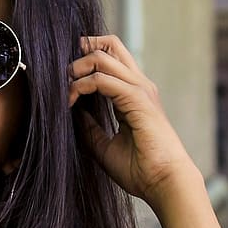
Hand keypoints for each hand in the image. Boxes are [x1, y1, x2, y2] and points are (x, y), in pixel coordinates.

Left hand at [68, 34, 197, 205]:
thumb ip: (89, 128)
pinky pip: (101, 79)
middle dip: (80, 53)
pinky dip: (81, 86)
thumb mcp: (104, 147)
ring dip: (77, 69)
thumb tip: (71, 112)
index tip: (64, 82)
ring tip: (63, 91)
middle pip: (109, 45)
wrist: (164, 183)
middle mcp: (138, 85)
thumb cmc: (141, 170)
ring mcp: (139, 89)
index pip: (109, 59)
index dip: (84, 62)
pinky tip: (70, 101)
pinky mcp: (136, 98)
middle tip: (62, 77)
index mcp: (134, 94)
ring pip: (102, 56)